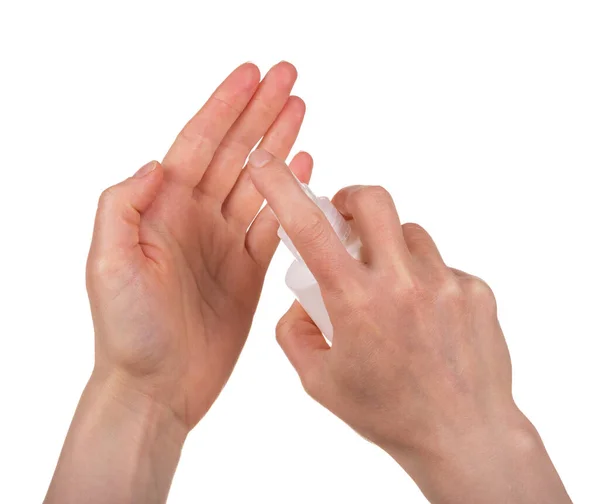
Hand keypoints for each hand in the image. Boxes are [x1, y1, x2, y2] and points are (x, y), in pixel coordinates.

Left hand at [86, 62, 312, 429]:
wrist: (156, 388)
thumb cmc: (128, 333)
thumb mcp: (107, 265)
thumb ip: (123, 206)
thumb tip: (154, 164)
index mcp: (162, 211)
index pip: (198, 143)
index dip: (226, 107)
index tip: (253, 76)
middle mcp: (194, 219)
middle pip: (234, 152)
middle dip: (261, 112)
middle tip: (289, 78)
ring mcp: (222, 242)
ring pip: (257, 181)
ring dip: (279, 144)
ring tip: (301, 110)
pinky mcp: (247, 270)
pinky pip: (272, 223)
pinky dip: (289, 193)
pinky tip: (303, 166)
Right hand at [247, 151, 571, 503]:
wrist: (463, 436)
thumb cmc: (387, 413)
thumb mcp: (320, 380)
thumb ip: (295, 332)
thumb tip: (303, 299)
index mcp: (356, 302)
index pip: (309, 229)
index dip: (282, 189)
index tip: (267, 164)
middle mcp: (402, 283)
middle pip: (375, 200)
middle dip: (353, 200)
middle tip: (347, 220)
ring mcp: (444, 283)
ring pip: (410, 232)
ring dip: (391, 247)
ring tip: (391, 288)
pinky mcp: (475, 289)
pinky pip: (440, 264)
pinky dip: (423, 278)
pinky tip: (425, 317)